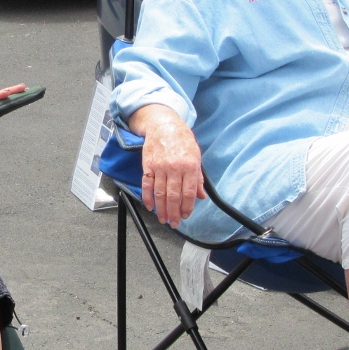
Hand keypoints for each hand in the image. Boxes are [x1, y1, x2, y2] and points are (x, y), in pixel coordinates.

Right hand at [131, 104, 205, 227]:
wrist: (164, 126)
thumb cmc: (182, 140)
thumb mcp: (196, 157)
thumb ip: (198, 178)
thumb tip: (201, 196)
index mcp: (189, 166)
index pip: (189, 192)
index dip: (187, 207)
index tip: (186, 215)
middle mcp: (175, 168)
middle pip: (173, 196)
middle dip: (174, 213)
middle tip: (174, 223)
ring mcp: (160, 167)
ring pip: (160, 194)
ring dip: (161, 209)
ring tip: (163, 219)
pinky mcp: (148, 166)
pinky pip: (147, 185)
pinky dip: (147, 197)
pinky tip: (150, 207)